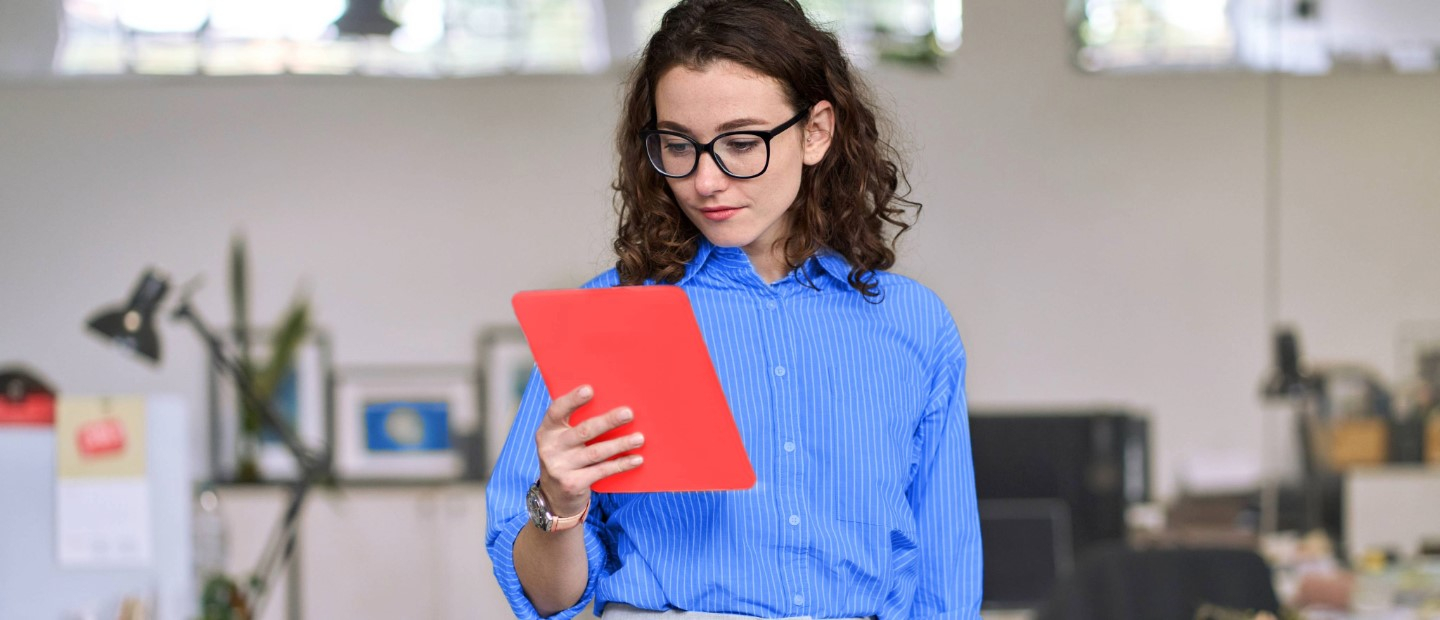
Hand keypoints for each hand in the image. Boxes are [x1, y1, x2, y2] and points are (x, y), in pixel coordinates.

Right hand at [534, 385, 643, 516]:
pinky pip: (601, 471)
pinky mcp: (572, 484)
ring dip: (620, 444)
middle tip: (629, 413)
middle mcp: (550, 448)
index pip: (556, 411)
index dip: (572, 400)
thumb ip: (577, 424)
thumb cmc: (567, 456)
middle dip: (608, 421)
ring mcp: (560, 468)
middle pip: (583, 431)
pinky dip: (621, 464)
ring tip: (639, 438)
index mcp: (547, 431)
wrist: (555, 496)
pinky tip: (637, 459)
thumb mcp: (564, 440)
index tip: (590, 389)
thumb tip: (613, 404)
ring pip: (596, 452)